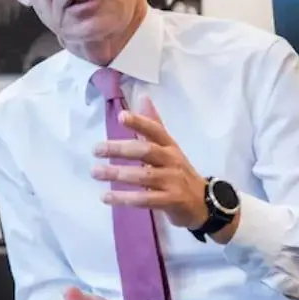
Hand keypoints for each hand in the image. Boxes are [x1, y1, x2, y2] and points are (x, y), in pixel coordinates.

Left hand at [91, 97, 208, 228]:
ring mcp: (172, 181)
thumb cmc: (179, 172)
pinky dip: (124, 198)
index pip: (155, 130)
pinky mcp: (171, 201)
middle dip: (120, 149)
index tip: (121, 116)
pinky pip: (145, 199)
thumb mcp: (169, 148)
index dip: (139, 123)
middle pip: (147, 151)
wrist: (203, 202)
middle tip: (96, 149)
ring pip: (144, 176)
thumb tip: (143, 97)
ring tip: (96, 172)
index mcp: (170, 146)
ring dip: (118, 174)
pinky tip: (105, 196)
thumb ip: (154, 125)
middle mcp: (172, 160)